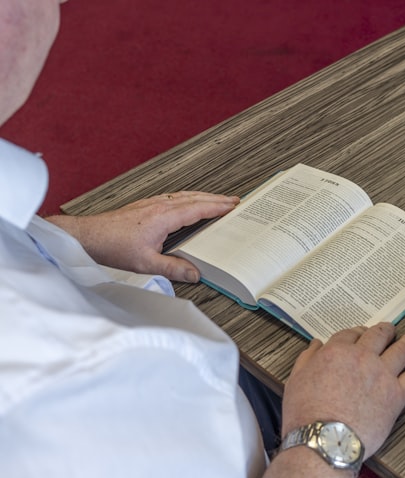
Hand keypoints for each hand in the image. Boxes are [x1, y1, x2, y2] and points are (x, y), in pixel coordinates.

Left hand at [48, 191, 238, 281]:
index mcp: (164, 217)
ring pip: (185, 196)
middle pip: (196, 198)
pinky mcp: (146, 206)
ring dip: (204, 197)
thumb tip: (194, 274)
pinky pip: (175, 198)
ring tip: (218, 200)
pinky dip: (189, 198)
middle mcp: (160, 206)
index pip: (199, 208)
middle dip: (217, 199)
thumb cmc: (113, 246)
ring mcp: (152, 204)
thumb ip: (173, 268)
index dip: (218, 207)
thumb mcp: (146, 263)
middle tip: (234, 201)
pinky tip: (189, 202)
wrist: (89, 235)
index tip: (233, 206)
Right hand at [281, 323, 404, 458]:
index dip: (357, 332)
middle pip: (379, 335)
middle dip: (385, 331)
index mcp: (337, 352)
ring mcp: (383, 375)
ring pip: (401, 349)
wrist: (325, 441)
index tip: (361, 334)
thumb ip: (307, 359)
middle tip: (389, 331)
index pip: (351, 333)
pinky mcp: (397, 395)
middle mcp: (363, 357)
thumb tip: (315, 345)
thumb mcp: (295, 381)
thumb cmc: (305, 414)